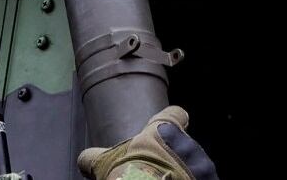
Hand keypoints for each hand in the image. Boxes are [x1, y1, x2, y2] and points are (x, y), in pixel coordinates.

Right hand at [78, 107, 215, 179]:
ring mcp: (202, 165)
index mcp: (163, 130)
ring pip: (194, 164)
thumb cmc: (128, 174)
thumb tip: (85, 159)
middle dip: (173, 154)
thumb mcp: (103, 164)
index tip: (162, 131)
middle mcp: (187, 143)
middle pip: (184, 143)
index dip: (170, 121)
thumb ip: (95, 157)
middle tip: (157, 168)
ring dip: (183, 170)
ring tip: (165, 179)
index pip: (175, 114)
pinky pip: (201, 179)